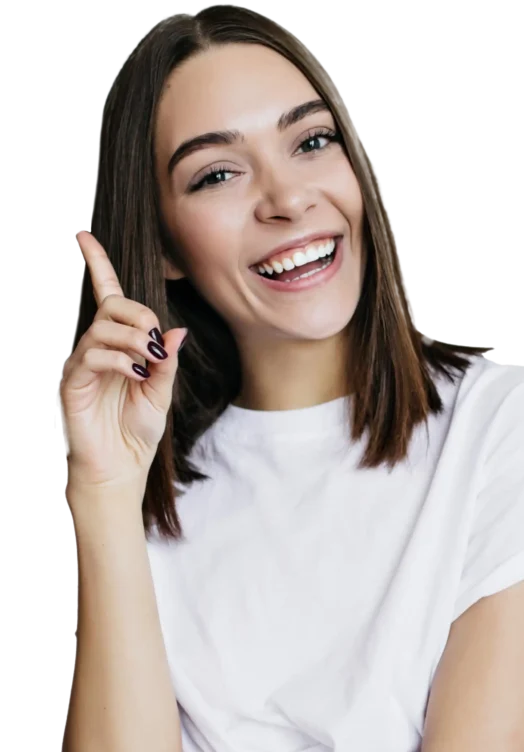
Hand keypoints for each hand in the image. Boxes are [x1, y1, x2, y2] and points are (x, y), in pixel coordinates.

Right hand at [61, 230, 187, 494]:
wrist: (121, 468)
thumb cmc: (137, 432)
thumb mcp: (162, 392)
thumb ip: (166, 361)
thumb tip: (174, 330)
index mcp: (118, 346)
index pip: (106, 297)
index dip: (96, 265)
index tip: (84, 236)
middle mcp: (96, 348)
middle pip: (113, 305)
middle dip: (140, 316)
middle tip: (156, 347)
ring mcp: (82, 364)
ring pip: (103, 326)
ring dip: (134, 339)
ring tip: (147, 364)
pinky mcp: (73, 382)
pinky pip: (92, 354)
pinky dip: (119, 359)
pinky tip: (134, 373)